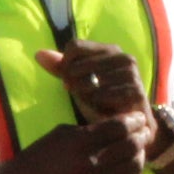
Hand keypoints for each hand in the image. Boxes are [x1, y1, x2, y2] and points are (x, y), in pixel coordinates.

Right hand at [0, 117, 151, 173]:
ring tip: (140, 149)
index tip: (137, 117)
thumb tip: (110, 125)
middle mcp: (91, 162)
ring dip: (141, 155)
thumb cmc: (36, 158)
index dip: (133, 121)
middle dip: (142, 135)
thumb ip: (86, 130)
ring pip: (133, 166)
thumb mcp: (59, 134)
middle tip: (144, 131)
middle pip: (131, 145)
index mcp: (79, 141)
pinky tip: (133, 168)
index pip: (118, 127)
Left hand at [38, 40, 153, 126]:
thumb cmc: (103, 101)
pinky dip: (96, 106)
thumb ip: (61, 68)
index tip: (69, 81)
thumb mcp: (79, 82)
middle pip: (77, 66)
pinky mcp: (136, 91)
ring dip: (85, 98)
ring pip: (87, 82)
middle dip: (73, 84)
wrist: (131, 126)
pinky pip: (100, 96)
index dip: (64, 65)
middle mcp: (123, 57)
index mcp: (110, 50)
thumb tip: (38, 54)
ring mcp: (132, 74)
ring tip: (96, 104)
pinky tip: (104, 111)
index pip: (74, 46)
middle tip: (83, 96)